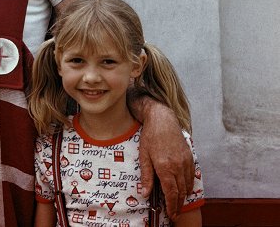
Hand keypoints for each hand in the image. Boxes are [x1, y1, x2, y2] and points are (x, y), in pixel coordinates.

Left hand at [138, 101, 193, 220]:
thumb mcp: (143, 156)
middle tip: (175, 213)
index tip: (172, 214)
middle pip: (181, 192)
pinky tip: (184, 188)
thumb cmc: (150, 137)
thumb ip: (146, 176)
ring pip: (188, 185)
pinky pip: (192, 176)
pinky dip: (189, 185)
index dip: (172, 206)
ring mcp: (186, 161)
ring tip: (179, 204)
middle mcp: (178, 166)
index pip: (171, 193)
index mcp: (165, 167)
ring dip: (184, 196)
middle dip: (179, 205)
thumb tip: (145, 193)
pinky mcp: (190, 157)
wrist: (163, 120)